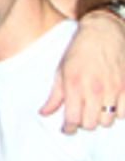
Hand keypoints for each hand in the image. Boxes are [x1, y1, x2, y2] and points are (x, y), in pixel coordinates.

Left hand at [40, 12, 124, 132]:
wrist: (104, 32)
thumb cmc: (79, 52)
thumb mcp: (61, 71)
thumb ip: (54, 95)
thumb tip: (43, 113)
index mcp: (74, 85)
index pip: (72, 120)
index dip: (69, 128)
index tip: (68, 128)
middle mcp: (95, 89)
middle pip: (91, 124)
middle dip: (84, 123)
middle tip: (83, 115)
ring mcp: (114, 88)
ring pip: (108, 121)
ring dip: (102, 118)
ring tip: (97, 108)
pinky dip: (119, 112)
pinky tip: (112, 104)